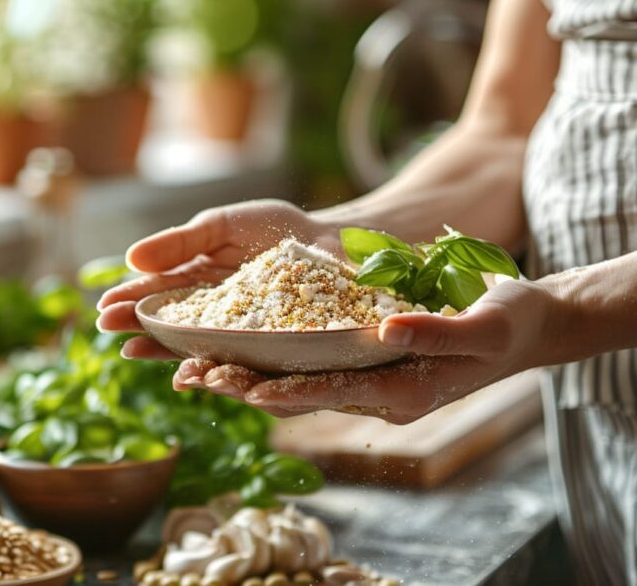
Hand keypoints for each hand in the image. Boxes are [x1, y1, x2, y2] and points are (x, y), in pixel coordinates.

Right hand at [96, 199, 340, 358]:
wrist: (335, 241)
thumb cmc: (277, 230)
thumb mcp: (220, 226)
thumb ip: (179, 243)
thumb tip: (130, 259)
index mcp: (197, 284)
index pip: (156, 296)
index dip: (128, 301)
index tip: (102, 307)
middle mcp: (211, 316)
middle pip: (166, 326)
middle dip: (135, 327)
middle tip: (106, 329)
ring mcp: (237, 336)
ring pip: (194, 349)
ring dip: (162, 353)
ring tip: (134, 352)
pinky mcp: (267, 353)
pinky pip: (237, 365)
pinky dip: (211, 369)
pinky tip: (190, 372)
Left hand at [172, 276, 566, 423]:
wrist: (525, 324)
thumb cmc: (511, 323)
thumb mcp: (484, 324)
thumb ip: (436, 333)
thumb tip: (384, 331)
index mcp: (405, 390)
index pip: (334, 393)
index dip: (287, 391)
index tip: (243, 389)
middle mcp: (378, 391)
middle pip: (301, 392)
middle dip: (246, 385)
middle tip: (191, 376)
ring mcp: (367, 377)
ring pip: (295, 379)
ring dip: (246, 373)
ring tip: (191, 366)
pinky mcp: (360, 358)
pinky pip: (306, 361)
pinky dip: (268, 355)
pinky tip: (231, 344)